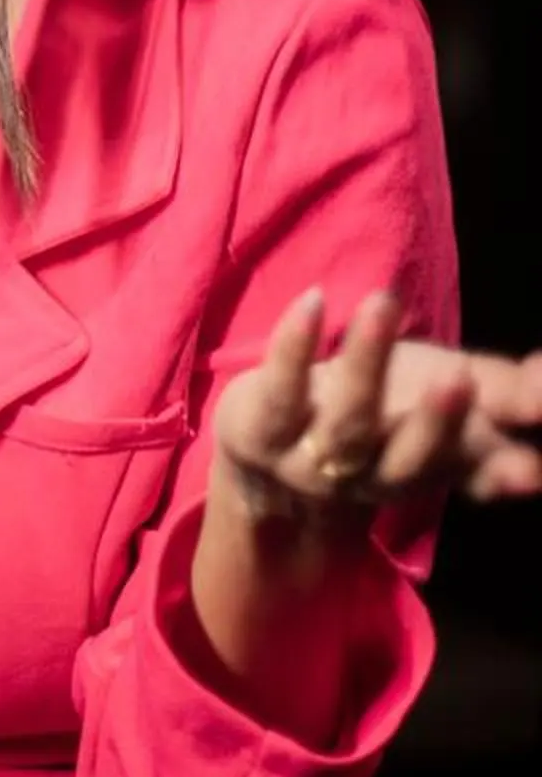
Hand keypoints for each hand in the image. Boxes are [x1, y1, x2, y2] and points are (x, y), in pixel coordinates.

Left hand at [214, 287, 541, 522]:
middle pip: (405, 458)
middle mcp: (373, 475)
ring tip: (383, 303)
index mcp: (426, 469)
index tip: (532, 469)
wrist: (269, 447)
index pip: (470, 473)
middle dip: (435, 424)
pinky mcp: (262, 427)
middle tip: (461, 379)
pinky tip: (313, 301)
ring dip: (366, 362)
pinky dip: (294, 346)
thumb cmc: (375, 413)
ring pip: (344, 421)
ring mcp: (313, 458)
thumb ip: (508, 395)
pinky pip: (279, 389)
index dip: (500, 472)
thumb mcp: (443, 397)